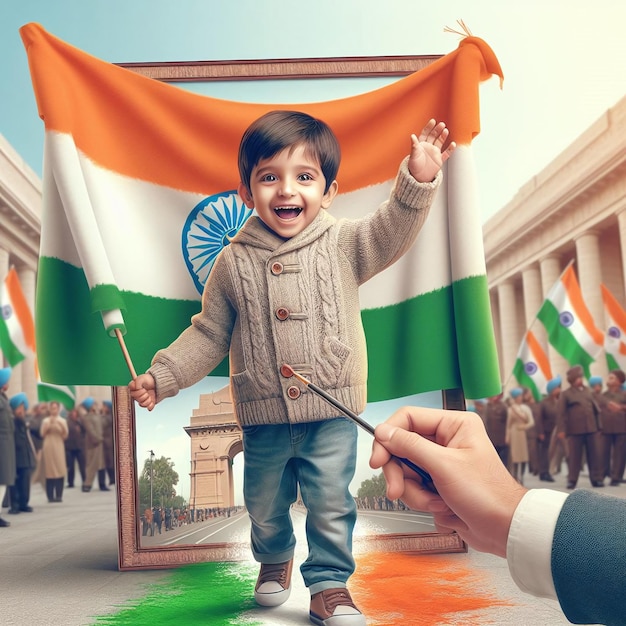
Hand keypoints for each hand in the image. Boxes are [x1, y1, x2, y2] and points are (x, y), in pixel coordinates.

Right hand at [129, 374, 156, 410]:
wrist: (158, 382)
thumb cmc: (149, 380)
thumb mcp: (142, 378)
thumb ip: (137, 382)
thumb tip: (136, 389)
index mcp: (133, 389)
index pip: (132, 394)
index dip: (138, 392)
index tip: (143, 388)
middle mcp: (136, 395)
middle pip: (137, 399)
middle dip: (144, 395)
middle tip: (147, 391)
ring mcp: (142, 399)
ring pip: (142, 404)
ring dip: (148, 399)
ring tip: (150, 395)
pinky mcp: (148, 403)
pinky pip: (148, 407)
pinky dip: (151, 404)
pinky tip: (152, 400)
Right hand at [369, 406, 525, 557]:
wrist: (505, 531)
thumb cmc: (487, 495)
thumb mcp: (443, 466)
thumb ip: (410, 446)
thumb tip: (383, 432)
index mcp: (453, 424)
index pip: (408, 418)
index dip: (388, 437)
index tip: (377, 459)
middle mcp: (446, 439)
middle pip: (402, 447)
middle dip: (400, 473)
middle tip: (396, 490)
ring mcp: (441, 462)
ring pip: (406, 470)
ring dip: (415, 491)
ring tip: (436, 503)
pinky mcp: (438, 482)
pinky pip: (415, 487)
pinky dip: (423, 501)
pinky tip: (442, 508)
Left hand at [408, 119, 455, 181]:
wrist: (418, 178)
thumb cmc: (414, 167)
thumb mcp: (413, 156)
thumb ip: (414, 146)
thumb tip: (412, 136)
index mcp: (421, 145)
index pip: (425, 133)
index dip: (429, 127)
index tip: (433, 121)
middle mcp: (428, 147)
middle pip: (433, 136)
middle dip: (437, 130)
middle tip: (441, 124)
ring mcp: (434, 153)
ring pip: (440, 142)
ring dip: (443, 136)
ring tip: (446, 131)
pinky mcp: (439, 160)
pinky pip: (446, 153)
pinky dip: (450, 149)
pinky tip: (453, 144)